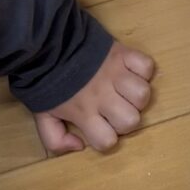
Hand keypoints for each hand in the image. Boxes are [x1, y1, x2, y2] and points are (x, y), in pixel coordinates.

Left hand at [35, 42, 154, 154]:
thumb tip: (79, 146)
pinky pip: (146, 66)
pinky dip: (143, 70)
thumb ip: (54, 139)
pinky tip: (131, 71)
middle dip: (125, 119)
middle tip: (114, 109)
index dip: (106, 138)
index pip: (108, 140)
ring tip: (125, 91)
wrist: (46, 44)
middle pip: (131, 120)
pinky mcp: (123, 54)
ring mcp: (115, 73)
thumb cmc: (45, 80)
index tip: (100, 127)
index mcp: (84, 113)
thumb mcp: (42, 115)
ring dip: (136, 96)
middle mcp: (103, 96)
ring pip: (143, 94)